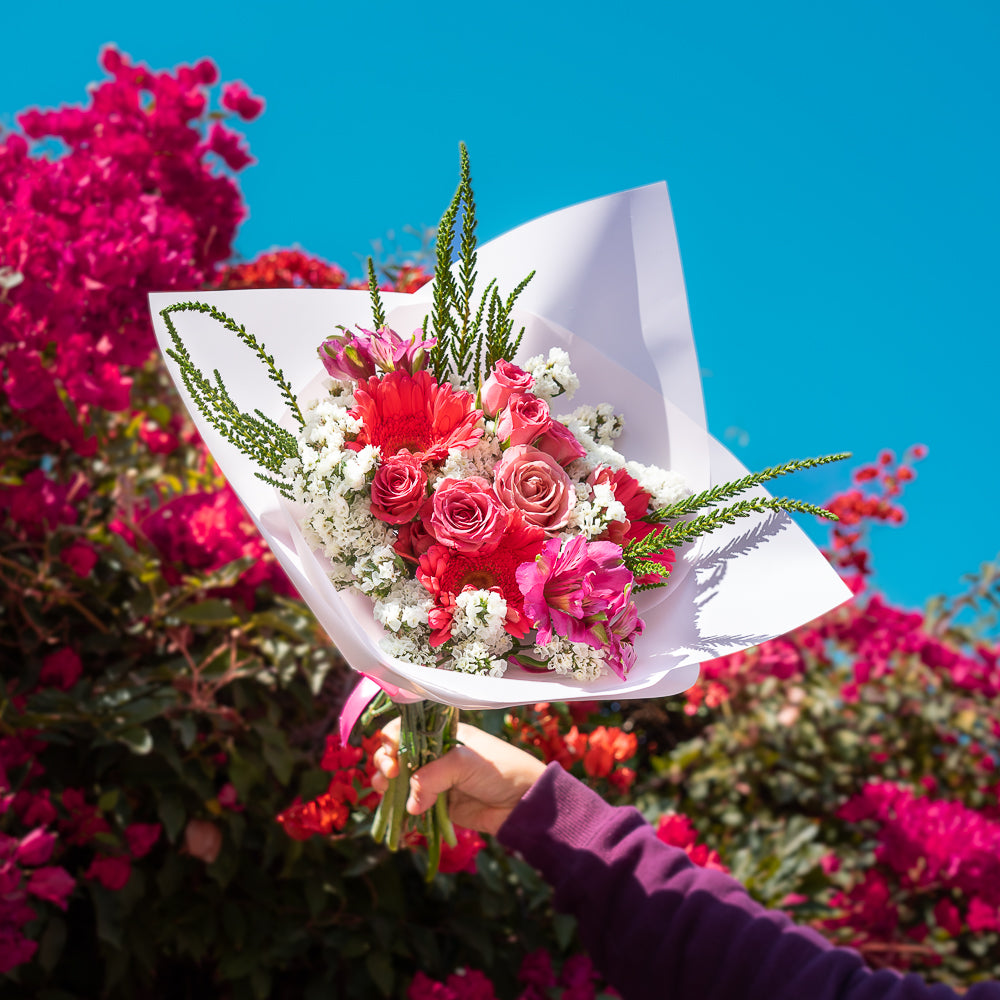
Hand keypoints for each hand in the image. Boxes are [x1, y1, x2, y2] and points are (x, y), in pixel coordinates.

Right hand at [372, 720, 546, 836]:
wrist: (525, 803)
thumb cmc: (500, 770)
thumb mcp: (465, 763)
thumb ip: (432, 777)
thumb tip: (410, 803)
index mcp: (442, 734)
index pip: (406, 729)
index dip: (393, 740)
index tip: (393, 755)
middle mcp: (435, 754)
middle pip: (397, 753)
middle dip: (386, 761)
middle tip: (390, 775)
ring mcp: (436, 779)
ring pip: (400, 780)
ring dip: (387, 785)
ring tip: (386, 791)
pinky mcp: (438, 804)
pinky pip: (412, 804)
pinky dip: (400, 808)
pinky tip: (396, 811)